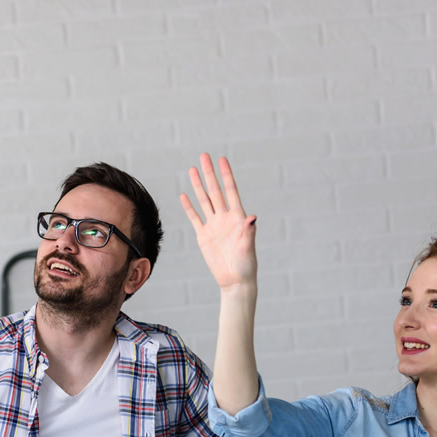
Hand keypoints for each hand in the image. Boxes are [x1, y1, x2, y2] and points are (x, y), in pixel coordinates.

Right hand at [179, 153, 257, 289]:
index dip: (226, 175)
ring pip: (204, 201)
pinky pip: (195, 218)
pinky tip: (184, 195)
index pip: (231, 191)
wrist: (234, 280)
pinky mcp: (203, 236)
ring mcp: (213, 226)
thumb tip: (252, 217)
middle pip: (215, 191)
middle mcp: (224, 218)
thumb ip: (248, 232)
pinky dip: (189, 207)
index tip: (222, 159)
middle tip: (204, 156)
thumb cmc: (246, 265)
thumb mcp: (248, 247)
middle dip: (210, 173)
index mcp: (237, 218)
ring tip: (192, 170)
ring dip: (198, 185)